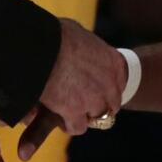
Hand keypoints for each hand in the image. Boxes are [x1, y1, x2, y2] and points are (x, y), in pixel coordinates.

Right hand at [33, 18, 125, 136]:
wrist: (41, 46)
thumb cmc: (57, 35)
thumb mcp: (81, 34)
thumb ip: (88, 46)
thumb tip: (81, 42)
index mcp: (114, 62)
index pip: (119, 84)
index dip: (104, 89)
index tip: (92, 89)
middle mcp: (109, 83)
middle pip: (111, 104)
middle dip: (97, 105)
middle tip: (80, 103)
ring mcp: (94, 99)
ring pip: (96, 117)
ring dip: (83, 115)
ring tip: (68, 110)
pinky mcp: (76, 112)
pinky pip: (78, 127)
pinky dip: (68, 124)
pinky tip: (59, 118)